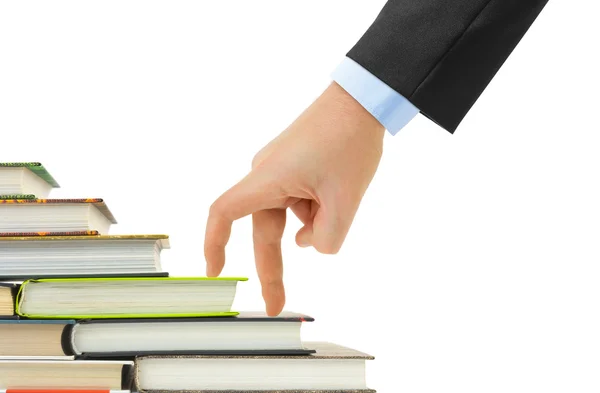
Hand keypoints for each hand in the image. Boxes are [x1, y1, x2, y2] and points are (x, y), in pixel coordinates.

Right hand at [204, 82, 384, 315]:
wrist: (362, 101)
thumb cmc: (349, 141)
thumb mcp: (344, 201)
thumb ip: (326, 237)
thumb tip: (307, 243)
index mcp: (268, 179)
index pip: (224, 214)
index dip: (214, 244)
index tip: (214, 272)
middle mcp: (265, 174)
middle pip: (264, 229)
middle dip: (273, 267)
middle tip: (278, 303)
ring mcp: (278, 168)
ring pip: (289, 214)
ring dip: (314, 222)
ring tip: (342, 198)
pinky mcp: (292, 166)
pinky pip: (297, 199)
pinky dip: (317, 208)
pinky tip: (337, 192)